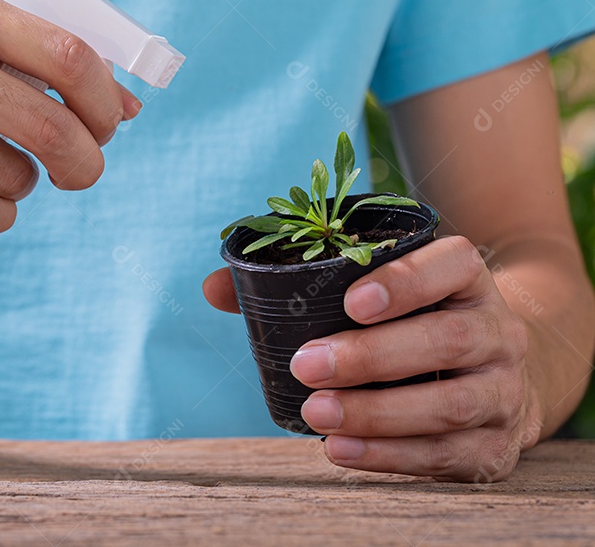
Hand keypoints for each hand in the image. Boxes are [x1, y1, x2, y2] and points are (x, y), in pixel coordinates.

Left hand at [203, 236, 541, 481]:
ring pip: (452, 403)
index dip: (405, 280)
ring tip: (316, 414)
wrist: (496, 374)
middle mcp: (497, 330)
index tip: (349, 302)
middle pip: (448, 339)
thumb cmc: (410, 321)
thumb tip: (217, 287)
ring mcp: (503, 389)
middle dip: (372, 356)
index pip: (452, 265)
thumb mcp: (371, 289)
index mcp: (465, 278)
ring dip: (378, 413)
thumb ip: (296, 282)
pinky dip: (391, 456)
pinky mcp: (497, 446)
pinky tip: (341, 450)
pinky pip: (448, 455)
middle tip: (306, 365)